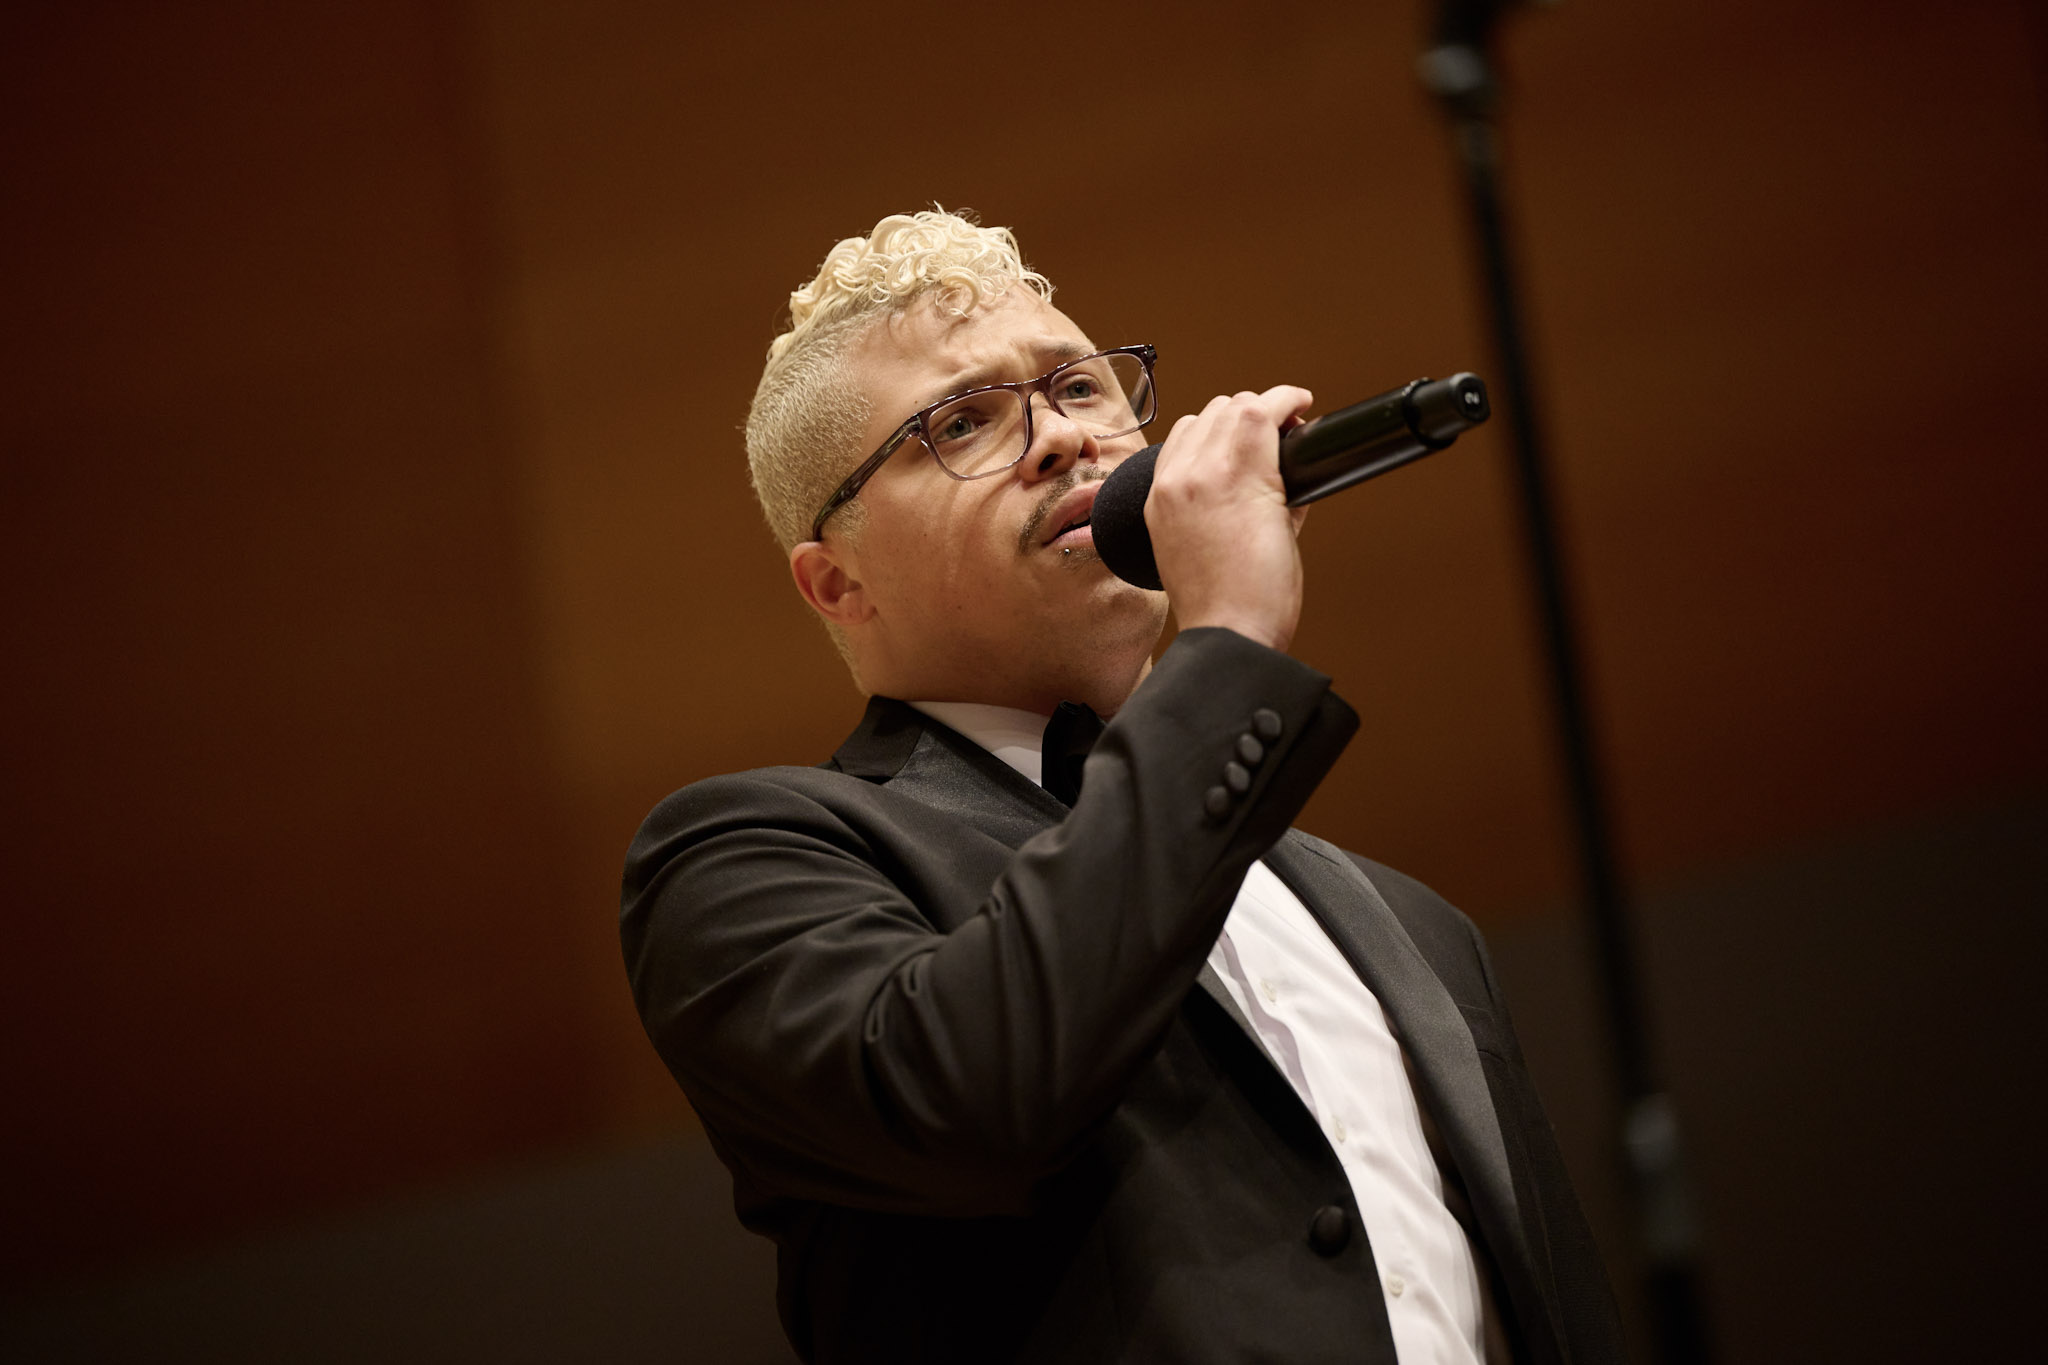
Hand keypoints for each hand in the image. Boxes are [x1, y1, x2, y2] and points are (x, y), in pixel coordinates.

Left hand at [1143, 385, 1314, 653]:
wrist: (1228, 632)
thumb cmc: (1265, 592)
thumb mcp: (1290, 525)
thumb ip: (1289, 478)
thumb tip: (1289, 451)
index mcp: (1236, 476)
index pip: (1259, 408)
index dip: (1288, 400)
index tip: (1301, 405)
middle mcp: (1194, 473)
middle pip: (1228, 406)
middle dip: (1260, 410)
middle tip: (1282, 429)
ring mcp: (1168, 487)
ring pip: (1197, 420)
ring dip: (1226, 421)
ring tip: (1248, 443)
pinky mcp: (1155, 504)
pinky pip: (1171, 449)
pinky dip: (1195, 444)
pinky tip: (1213, 459)